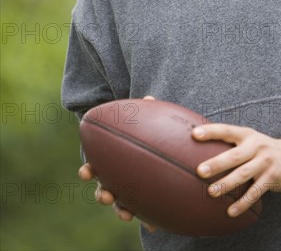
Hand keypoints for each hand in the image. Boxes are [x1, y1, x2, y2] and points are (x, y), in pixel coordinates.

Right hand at [78, 95, 156, 232]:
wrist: (154, 145)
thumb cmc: (143, 130)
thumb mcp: (142, 121)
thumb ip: (143, 112)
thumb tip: (148, 99)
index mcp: (109, 159)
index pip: (93, 165)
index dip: (88, 170)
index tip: (86, 172)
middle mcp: (114, 177)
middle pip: (103, 187)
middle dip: (102, 194)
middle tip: (105, 194)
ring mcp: (127, 189)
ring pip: (119, 203)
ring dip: (120, 209)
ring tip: (125, 213)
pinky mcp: (143, 198)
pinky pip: (143, 210)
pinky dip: (146, 217)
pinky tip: (152, 223)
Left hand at [192, 124, 280, 217]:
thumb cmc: (264, 149)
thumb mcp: (251, 139)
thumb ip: (232, 142)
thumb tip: (201, 147)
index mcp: (247, 135)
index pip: (226, 130)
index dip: (211, 131)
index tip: (195, 134)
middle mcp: (256, 146)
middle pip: (234, 156)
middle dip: (217, 164)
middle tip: (200, 171)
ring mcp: (265, 162)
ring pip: (243, 174)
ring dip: (227, 184)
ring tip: (211, 192)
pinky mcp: (272, 177)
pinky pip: (255, 192)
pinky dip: (243, 202)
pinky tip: (231, 211)